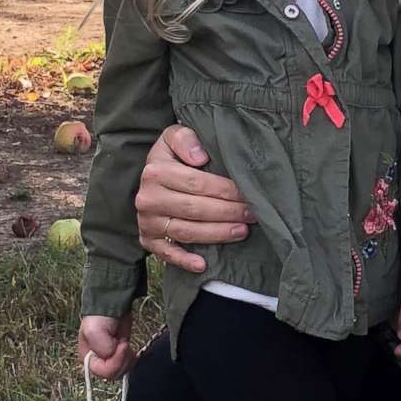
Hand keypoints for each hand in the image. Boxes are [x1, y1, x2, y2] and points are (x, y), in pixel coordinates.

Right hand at [78, 313, 133, 379]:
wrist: (111, 306)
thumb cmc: (99, 317)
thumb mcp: (94, 330)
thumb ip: (101, 347)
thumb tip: (111, 354)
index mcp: (88, 358)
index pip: (102, 372)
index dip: (114, 362)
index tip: (122, 345)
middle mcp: (97, 362)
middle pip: (112, 374)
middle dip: (122, 361)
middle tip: (124, 344)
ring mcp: (109, 359)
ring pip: (121, 372)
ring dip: (127, 360)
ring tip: (126, 344)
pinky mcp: (120, 356)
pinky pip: (127, 366)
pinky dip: (131, 359)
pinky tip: (129, 348)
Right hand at [135, 121, 254, 271]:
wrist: (150, 175)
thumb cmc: (171, 155)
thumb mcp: (173, 136)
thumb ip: (185, 138)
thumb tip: (200, 157)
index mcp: (155, 171)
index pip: (197, 183)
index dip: (225, 190)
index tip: (247, 194)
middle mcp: (148, 198)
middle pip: (195, 209)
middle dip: (228, 212)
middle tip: (253, 214)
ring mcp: (147, 222)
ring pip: (186, 231)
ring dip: (216, 234)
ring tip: (242, 231)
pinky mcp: (148, 240)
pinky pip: (167, 253)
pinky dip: (184, 260)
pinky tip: (203, 265)